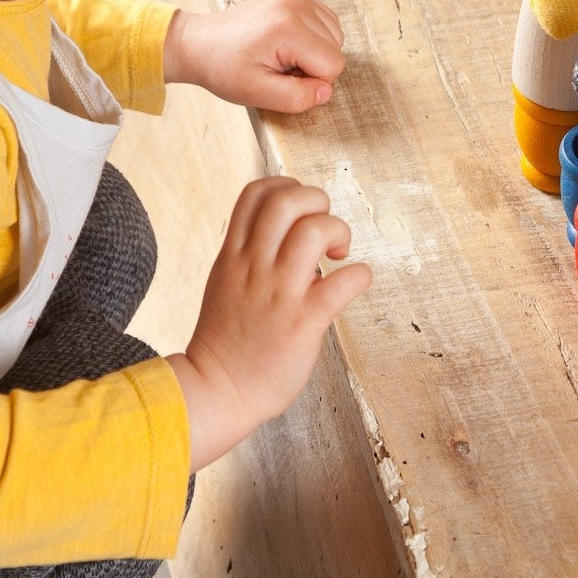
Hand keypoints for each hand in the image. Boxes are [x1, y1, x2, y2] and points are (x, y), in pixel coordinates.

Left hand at [163, 0, 347, 113]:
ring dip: (314, 52)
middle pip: (336, 49)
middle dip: (312, 66)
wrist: (201, 43)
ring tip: (281, 55)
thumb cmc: (225, 69)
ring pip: (335, 36)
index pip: (332, 66)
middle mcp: (296, 4)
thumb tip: (325, 92)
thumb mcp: (257, 93)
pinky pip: (326, 23)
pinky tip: (287, 44)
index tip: (281, 77)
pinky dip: (313, 38)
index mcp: (288, 27)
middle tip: (277, 67)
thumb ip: (297, 98)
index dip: (311, 81)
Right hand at [165, 177, 371, 469]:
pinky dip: (360, 275)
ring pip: (314, 230)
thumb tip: (295, 242)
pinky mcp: (303, 321)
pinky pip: (343, 282)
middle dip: (317, 201)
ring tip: (338, 255)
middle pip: (286, 200)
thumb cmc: (226, 344)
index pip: (256, 193)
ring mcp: (278, 293)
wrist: (217, 391)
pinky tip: (354, 283)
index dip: (287, 186)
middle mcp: (254, 267)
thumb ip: (251, 258)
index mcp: (233, 255)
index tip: (302, 208)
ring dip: (339, 232)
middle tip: (326, 230)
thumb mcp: (225, 284)